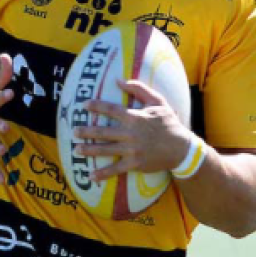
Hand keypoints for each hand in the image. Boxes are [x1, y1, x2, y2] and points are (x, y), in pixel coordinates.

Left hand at [73, 79, 191, 181]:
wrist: (181, 148)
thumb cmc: (169, 123)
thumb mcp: (158, 101)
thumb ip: (139, 89)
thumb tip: (119, 80)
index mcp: (135, 117)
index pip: (111, 110)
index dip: (96, 106)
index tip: (84, 105)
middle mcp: (131, 134)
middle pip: (103, 132)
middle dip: (86, 131)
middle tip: (74, 131)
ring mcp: (132, 150)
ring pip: (105, 150)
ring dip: (89, 150)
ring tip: (76, 149)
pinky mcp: (135, 164)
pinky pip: (115, 169)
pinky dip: (103, 173)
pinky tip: (91, 176)